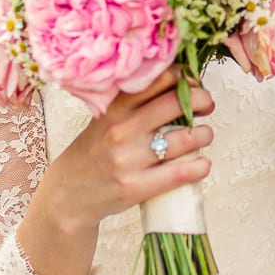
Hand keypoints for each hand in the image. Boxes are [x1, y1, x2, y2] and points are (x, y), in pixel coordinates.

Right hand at [33, 66, 215, 233]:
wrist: (67, 195)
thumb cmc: (93, 152)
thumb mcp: (106, 119)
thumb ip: (134, 102)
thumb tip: (179, 83)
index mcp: (115, 109)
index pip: (160, 79)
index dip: (185, 78)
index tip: (193, 84)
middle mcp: (122, 130)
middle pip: (178, 103)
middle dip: (203, 101)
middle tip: (207, 106)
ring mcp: (129, 160)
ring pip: (186, 138)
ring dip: (205, 134)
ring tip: (203, 136)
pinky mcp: (135, 188)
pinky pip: (180, 173)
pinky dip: (200, 166)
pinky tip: (202, 164)